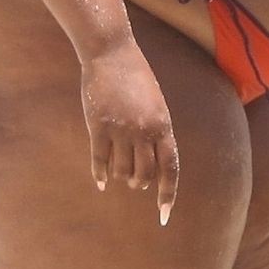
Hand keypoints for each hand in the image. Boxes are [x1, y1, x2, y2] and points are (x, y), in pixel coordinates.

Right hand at [80, 43, 178, 224]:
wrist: (110, 54)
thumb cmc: (135, 78)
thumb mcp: (155, 105)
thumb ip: (157, 133)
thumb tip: (155, 165)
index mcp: (163, 125)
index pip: (170, 168)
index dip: (167, 193)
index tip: (163, 214)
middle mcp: (144, 131)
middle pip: (144, 174)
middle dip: (140, 183)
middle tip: (135, 183)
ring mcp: (120, 129)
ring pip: (122, 170)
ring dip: (121, 176)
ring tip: (119, 172)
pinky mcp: (98, 126)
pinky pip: (100, 160)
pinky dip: (100, 174)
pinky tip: (101, 182)